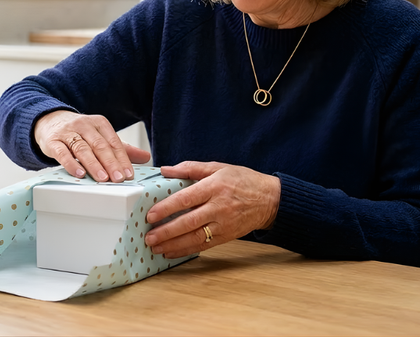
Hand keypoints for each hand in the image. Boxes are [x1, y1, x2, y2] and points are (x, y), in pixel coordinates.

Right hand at [33, 110, 150, 181]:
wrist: (48, 121)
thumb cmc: (78, 132)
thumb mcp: (100, 136)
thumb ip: (122, 148)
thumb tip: (146, 157)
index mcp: (99, 123)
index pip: (113, 142)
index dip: (122, 159)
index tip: (129, 174)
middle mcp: (84, 125)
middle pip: (100, 145)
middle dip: (111, 163)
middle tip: (119, 179)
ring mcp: (67, 132)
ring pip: (82, 149)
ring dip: (94, 165)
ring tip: (103, 179)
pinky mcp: (53, 141)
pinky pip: (62, 153)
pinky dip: (71, 164)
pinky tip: (79, 174)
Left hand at [143, 161, 280, 257]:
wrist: (270, 200)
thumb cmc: (243, 181)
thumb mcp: (218, 167)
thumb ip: (191, 168)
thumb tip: (166, 170)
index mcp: (215, 187)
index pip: (187, 199)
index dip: (167, 208)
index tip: (151, 215)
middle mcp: (219, 207)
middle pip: (189, 222)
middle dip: (167, 232)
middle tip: (149, 237)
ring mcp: (223, 224)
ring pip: (195, 237)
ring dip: (173, 244)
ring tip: (155, 247)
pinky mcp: (226, 236)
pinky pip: (203, 246)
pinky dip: (186, 250)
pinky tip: (171, 252)